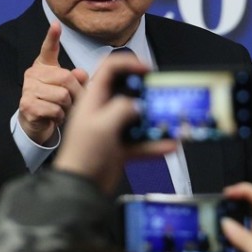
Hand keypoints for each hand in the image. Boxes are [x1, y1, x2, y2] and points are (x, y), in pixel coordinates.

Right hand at [18, 21, 88, 144]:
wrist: (35, 123)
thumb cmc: (53, 101)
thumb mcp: (67, 88)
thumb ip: (76, 79)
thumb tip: (81, 73)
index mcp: (42, 66)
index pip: (47, 49)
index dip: (52, 37)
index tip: (56, 25)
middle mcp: (32, 74)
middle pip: (66, 78)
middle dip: (75, 93)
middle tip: (72, 102)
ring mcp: (28, 89)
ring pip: (62, 96)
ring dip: (67, 107)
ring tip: (61, 109)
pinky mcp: (27, 105)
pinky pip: (54, 109)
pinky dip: (59, 116)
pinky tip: (54, 117)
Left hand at [53, 51, 175, 193]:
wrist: (80, 188)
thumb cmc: (83, 154)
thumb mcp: (102, 125)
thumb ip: (122, 108)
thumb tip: (138, 103)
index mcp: (93, 99)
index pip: (109, 69)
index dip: (128, 63)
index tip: (147, 69)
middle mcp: (103, 111)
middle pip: (128, 91)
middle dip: (146, 92)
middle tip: (162, 94)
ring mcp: (112, 129)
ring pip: (138, 117)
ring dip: (154, 119)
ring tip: (170, 120)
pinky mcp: (120, 147)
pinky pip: (142, 141)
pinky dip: (155, 144)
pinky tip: (169, 145)